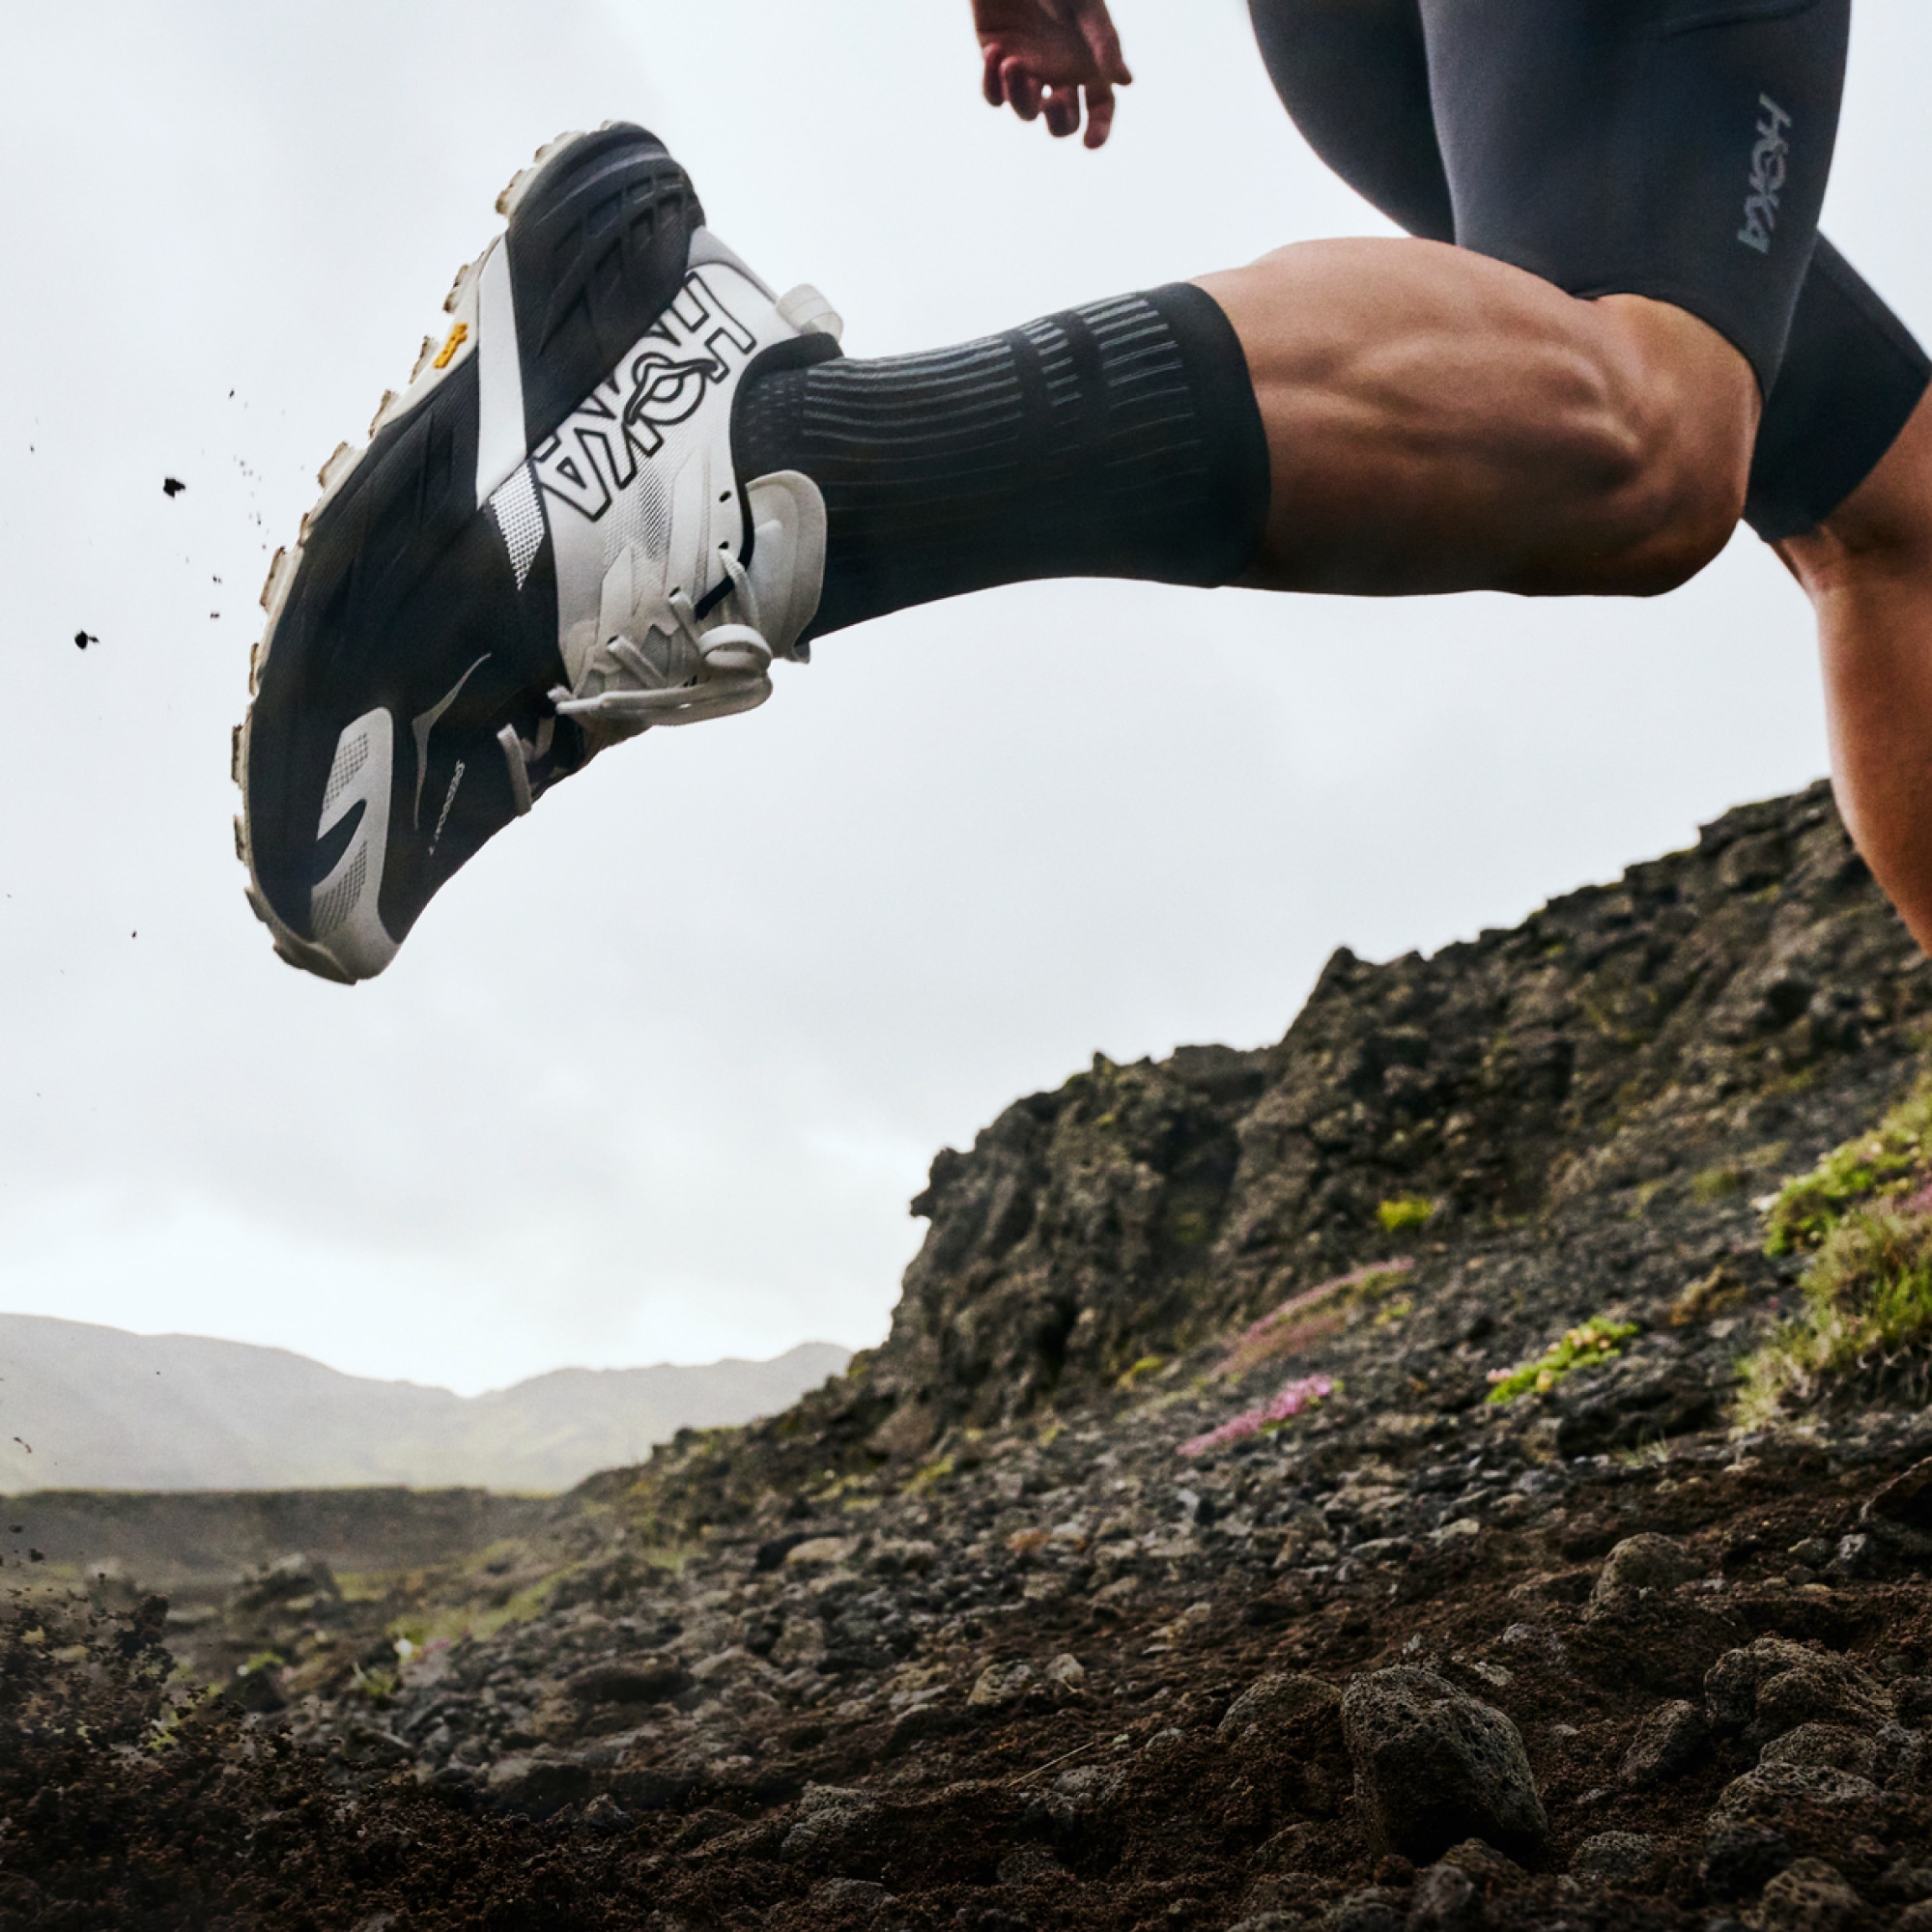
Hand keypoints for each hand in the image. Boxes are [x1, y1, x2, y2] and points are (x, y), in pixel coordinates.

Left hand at [973, 0, 1132, 149]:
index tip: (1091, 143)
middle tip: (1056, 100)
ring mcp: (1026, 68)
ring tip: (1016, 63)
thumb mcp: (1085, 7)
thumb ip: (1103, 43)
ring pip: (1024, 110)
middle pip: (1061, 120)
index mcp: (1086, 61)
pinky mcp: (994, 59)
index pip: (1100, 106)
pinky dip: (992, 82)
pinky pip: (992, 94)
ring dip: (1020, 97)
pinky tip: (997, 52)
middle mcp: (1058, 71)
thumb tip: (1125, 83)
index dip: (1098, 128)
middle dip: (1059, 121)